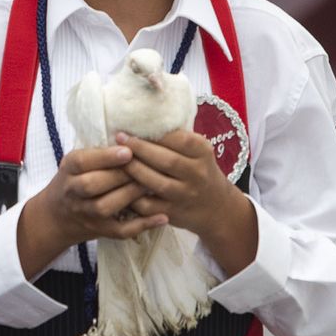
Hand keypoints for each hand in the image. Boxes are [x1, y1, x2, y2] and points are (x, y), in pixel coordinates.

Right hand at [16, 144, 168, 277]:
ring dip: (130, 195)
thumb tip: (133, 137)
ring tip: (152, 184)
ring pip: (105, 207)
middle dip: (120, 175)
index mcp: (68, 169)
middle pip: (92, 185)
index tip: (128, 151)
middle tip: (146, 166)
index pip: (82, 162)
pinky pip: (121, 231)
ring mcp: (86, 214)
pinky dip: (142, 225)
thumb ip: (99, 153)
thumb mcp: (78, 162)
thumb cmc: (75, 179)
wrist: (58, 217)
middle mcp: (73, 192)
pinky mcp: (100, 230)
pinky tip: (162, 217)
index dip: (105, 157)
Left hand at [117, 130, 257, 275]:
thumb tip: (141, 122)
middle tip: (119, 139)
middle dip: (139, 149)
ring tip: (118, 160)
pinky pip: (149, 206)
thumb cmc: (199, 171)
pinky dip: (133, 197)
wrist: (216, 207)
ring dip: (134, 170)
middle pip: (166, 160)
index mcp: (203, 152)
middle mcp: (197, 174)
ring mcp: (186, 195)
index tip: (132, 127)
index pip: (179, 139)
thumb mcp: (198, 152)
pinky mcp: (174, 213)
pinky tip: (121, 186)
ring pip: (156, 183)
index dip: (154, 134)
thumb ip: (176, 139)